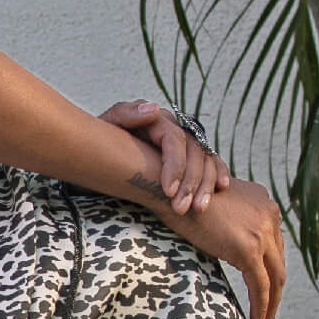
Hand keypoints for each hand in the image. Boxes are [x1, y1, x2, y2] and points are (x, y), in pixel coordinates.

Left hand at [102, 100, 228, 216]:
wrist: (98, 154)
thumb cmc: (98, 140)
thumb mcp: (106, 126)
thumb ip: (125, 114)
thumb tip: (153, 109)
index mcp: (156, 120)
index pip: (175, 140)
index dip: (175, 165)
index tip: (167, 192)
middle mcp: (174, 129)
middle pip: (194, 152)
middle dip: (190, 182)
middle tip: (181, 209)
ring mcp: (184, 143)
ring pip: (205, 159)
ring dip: (205, 184)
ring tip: (198, 208)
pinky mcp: (189, 158)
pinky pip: (210, 162)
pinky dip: (217, 173)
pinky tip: (220, 189)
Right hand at [172, 176, 287, 318]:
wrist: (171, 189)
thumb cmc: (182, 198)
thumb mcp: (215, 207)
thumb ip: (229, 222)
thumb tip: (226, 242)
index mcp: (264, 203)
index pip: (274, 245)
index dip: (269, 269)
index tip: (263, 289)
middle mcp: (270, 214)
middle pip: (279, 261)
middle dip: (275, 290)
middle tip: (268, 313)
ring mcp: (262, 231)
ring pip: (275, 276)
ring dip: (271, 303)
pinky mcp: (249, 248)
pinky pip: (261, 284)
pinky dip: (262, 305)